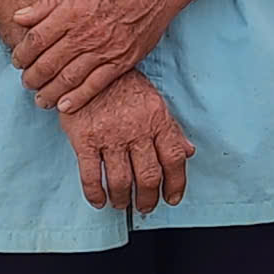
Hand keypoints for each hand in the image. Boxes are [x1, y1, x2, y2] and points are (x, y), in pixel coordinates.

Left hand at [12, 0, 184, 112]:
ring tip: (40, 99)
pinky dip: (78, 98)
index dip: (22, 53)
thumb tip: (18, 17)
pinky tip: (64, 105)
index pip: (36, 39)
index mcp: (72, 11)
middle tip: (26, 82)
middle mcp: (86, 32)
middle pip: (48, 63)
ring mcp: (105, 49)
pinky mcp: (122, 61)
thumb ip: (46, 4)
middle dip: (32, 77)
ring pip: (68, 78)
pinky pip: (95, 85)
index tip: (17, 60)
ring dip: (49, 92)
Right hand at [58, 70, 194, 213]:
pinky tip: (99, 200)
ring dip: (122, 199)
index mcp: (157, 119)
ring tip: (121, 204)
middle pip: (148, 176)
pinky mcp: (85, 139)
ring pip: (121, 181)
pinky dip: (95, 194)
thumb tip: (189, 152)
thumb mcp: (154, 101)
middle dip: (148, 198)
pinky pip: (91, 176)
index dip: (176, 183)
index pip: (174, 159)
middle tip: (145, 206)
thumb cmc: (124, 85)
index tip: (171, 198)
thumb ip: (171, 129)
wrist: (90, 66)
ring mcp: (110, 135)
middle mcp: (136, 129)